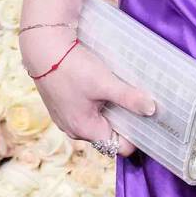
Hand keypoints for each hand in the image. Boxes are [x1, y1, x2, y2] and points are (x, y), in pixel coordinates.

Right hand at [19, 27, 155, 157]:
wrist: (44, 49)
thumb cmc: (73, 68)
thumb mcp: (105, 83)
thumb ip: (129, 98)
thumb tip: (152, 110)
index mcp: (85, 129)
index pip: (117, 147)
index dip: (135, 136)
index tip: (148, 119)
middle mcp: (73, 129)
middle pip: (107, 134)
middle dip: (124, 120)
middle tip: (138, 101)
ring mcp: (66, 117)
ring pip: (97, 121)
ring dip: (111, 109)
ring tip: (122, 91)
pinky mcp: (62, 105)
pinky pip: (86, 111)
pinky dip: (98, 103)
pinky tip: (104, 86)